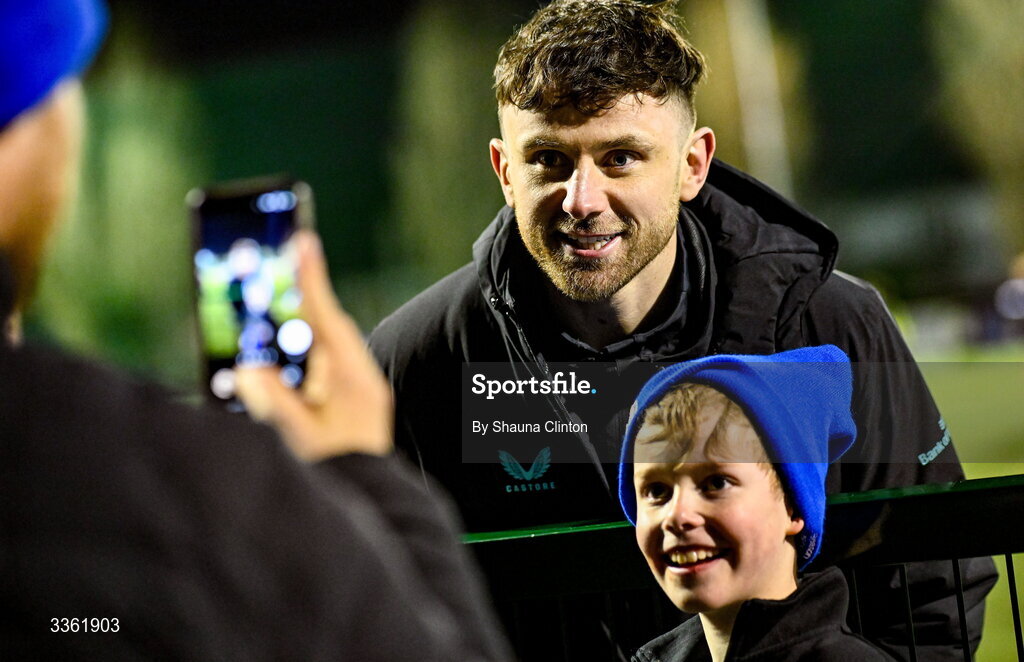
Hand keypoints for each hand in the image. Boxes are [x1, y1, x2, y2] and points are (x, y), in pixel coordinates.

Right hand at [235, 230, 392, 459]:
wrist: (375, 507)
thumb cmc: (340, 474)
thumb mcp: (298, 439)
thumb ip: (272, 403)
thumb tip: (251, 371)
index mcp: (352, 380)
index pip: (326, 319)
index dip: (312, 279)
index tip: (304, 239)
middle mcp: (358, 379)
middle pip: (322, 329)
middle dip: (297, 302)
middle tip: (283, 261)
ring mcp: (356, 391)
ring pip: (320, 350)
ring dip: (294, 336)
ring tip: (267, 318)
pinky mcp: (349, 406)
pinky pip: (320, 371)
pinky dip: (298, 364)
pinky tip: (275, 372)